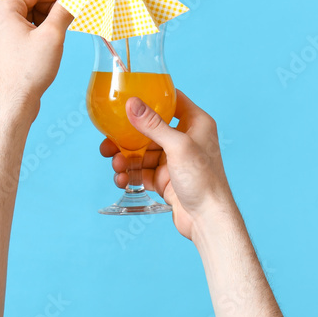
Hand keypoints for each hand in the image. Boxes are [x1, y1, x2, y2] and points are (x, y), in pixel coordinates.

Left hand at [0, 0, 73, 122]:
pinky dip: (38, 27)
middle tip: (74, 12)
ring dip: (47, 17)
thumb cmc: (28, 71)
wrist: (12, 103)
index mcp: (2, 7)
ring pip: (27, 12)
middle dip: (53, 4)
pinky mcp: (0, 43)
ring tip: (63, 28)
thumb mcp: (52, 35)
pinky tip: (51, 38)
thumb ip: (65, 9)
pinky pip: (22, 26)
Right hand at [99, 90, 234, 241]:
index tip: (130, 96)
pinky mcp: (165, 179)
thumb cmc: (203, 179)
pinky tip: (121, 179)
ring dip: (126, 157)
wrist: (208, 220)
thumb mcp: (177, 146)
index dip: (152, 97)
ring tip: (116, 165)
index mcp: (196, 123)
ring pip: (142, 152)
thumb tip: (132, 103)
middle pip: (150, 129)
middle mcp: (185, 138)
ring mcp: (174, 160)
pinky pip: (142, 171)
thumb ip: (153, 124)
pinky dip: (130, 174)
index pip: (172, 101)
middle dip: (128, 135)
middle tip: (109, 140)